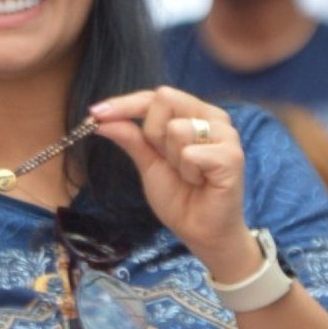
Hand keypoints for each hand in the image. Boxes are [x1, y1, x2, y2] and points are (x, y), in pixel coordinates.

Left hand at [91, 88, 257, 282]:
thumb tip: (100, 119)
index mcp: (195, 114)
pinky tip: (200, 183)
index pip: (155, 96)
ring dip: (173, 159)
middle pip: (165, 99)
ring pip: (176, 128)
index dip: (124, 103)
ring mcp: (226, 135)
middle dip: (153, 134)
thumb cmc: (180, 197)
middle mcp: (214, 118)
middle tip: (167, 161)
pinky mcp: (232, 156)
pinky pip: (190, 154)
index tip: (95, 114)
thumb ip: (131, 138)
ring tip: (189, 176)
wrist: (201, 232)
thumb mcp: (148, 163)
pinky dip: (188, 173)